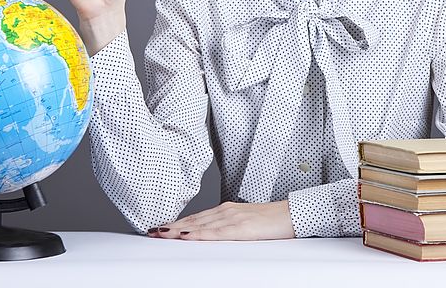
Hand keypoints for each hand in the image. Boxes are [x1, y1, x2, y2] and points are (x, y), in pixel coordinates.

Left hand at [147, 201, 294, 240]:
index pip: (197, 218)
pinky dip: (199, 233)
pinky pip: (216, 232)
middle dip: (172, 226)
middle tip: (152, 231)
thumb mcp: (246, 222)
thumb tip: (213, 236)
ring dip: (179, 229)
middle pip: (193, 220)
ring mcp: (233, 218)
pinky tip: (187, 236)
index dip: (177, 223)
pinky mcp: (241, 228)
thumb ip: (229, 227)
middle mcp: (227, 211)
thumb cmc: (273, 221)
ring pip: (200, 224)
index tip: (161, 228)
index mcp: (227, 210)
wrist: (293, 215)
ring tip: (162, 234)